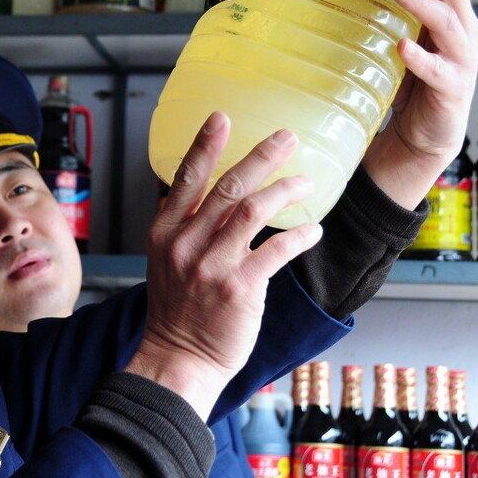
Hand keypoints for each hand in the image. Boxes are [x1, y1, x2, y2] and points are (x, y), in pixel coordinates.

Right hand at [125, 113, 322, 419]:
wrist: (178, 360)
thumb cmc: (177, 313)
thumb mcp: (166, 262)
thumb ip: (185, 229)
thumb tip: (213, 198)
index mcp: (165, 233)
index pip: (185, 178)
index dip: (204, 146)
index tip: (221, 118)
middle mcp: (186, 244)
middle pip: (227, 186)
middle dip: (261, 157)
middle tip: (287, 137)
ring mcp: (211, 266)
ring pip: (252, 210)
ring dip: (285, 190)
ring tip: (308, 181)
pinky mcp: (239, 289)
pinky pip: (275, 250)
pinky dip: (298, 235)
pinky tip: (313, 228)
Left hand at [364, 0, 477, 208]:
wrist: (424, 137)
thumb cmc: (412, 83)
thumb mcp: (401, 36)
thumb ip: (390, 10)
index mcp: (451, 12)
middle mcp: (462, 30)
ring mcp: (461, 59)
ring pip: (447, 23)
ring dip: (422, 2)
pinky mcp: (452, 89)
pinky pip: (436, 71)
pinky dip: (419, 57)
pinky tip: (402, 46)